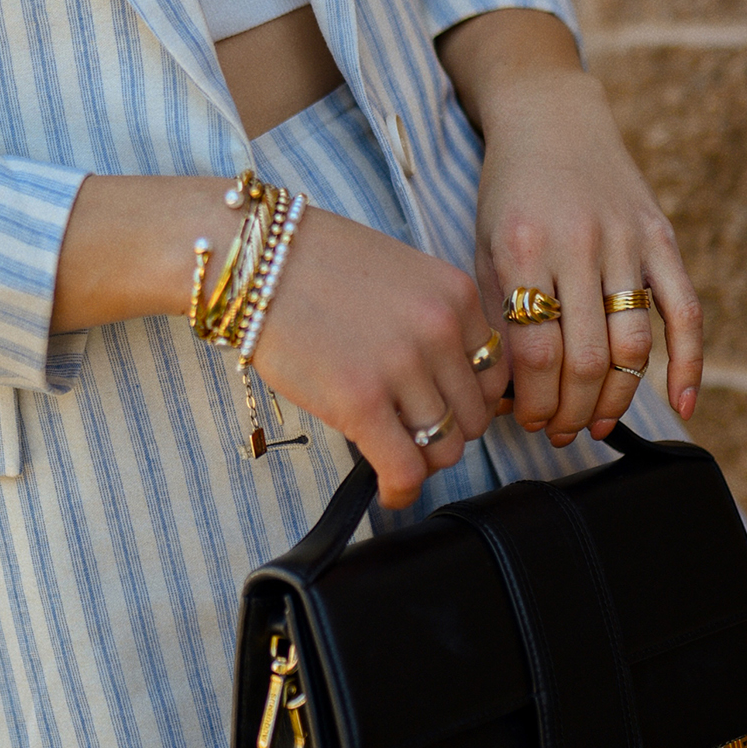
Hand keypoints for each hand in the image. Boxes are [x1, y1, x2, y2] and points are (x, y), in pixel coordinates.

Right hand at [53, 175, 506, 508]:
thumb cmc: (315, 262)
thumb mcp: (400, 274)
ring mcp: (401, 367)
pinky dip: (401, 490)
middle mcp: (440, 330)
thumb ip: (435, 321)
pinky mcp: (360, 402)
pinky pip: (405, 469)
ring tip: (391, 453)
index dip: (467, 398)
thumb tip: (448, 388)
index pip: (494, 374)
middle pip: (472, 417)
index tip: (441, 407)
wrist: (251, 256)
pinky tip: (387, 491)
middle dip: (443, 431)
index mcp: (457, 296)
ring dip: (419, 459)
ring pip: (442, 448)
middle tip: (408, 432)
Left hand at [444, 16, 702, 446]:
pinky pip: (684, 311)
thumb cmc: (509, 190)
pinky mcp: (661, 237)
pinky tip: (680, 404)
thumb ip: (496, 313)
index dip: (533, 399)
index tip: (527, 422)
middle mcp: (578, 245)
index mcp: (523, 247)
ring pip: (631, 344)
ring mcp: (626, 241)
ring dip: (615, 398)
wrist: (551, 118)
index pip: (534, 349)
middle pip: (584, 356)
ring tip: (594, 423)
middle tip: (559, 432)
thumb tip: (505, 392)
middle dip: (569, 408)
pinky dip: (687, 362)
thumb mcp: (484, 245)